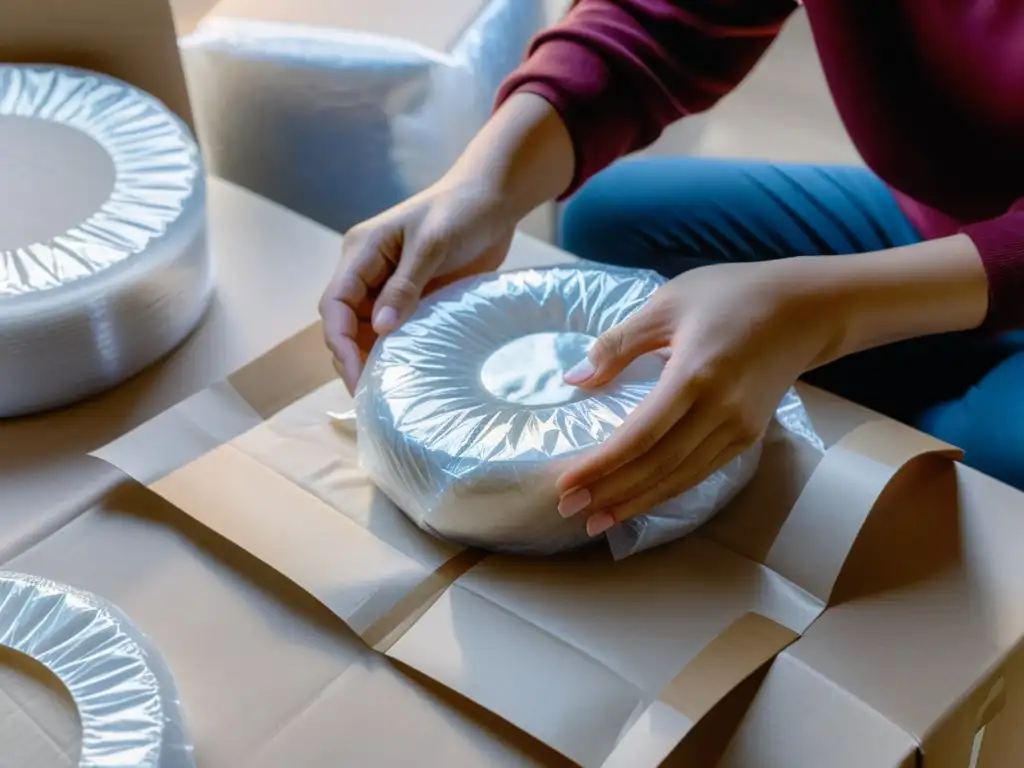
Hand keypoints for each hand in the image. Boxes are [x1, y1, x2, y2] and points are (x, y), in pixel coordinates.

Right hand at [320, 177, 514, 392]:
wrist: (494, 198)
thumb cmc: (461, 211)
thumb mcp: (432, 245)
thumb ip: (406, 285)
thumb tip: (380, 329)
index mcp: (361, 252)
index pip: (335, 304)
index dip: (340, 342)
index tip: (357, 374)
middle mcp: (368, 271)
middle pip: (345, 323)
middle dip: (351, 358)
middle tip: (372, 394)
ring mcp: (390, 286)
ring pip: (367, 331)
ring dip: (373, 358)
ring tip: (388, 392)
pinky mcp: (413, 296)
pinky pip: (396, 330)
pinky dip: (397, 351)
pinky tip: (408, 373)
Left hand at [555, 259, 843, 536]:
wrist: (804, 308)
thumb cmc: (731, 295)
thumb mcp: (667, 304)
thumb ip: (618, 344)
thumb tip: (575, 379)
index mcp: (695, 374)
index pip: (640, 435)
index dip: (602, 465)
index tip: (567, 484)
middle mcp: (720, 410)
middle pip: (657, 465)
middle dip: (610, 492)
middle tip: (569, 510)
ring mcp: (738, 427)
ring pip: (680, 477)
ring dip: (636, 501)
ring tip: (596, 520)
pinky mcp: (748, 436)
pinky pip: (700, 472)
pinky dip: (666, 490)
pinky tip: (639, 500)